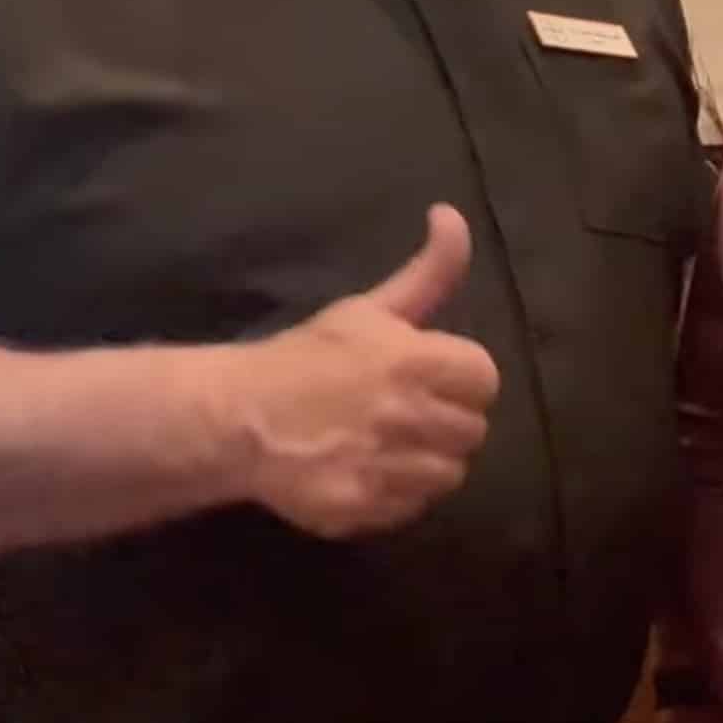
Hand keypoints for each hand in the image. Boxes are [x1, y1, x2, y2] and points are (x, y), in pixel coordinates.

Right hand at [221, 204, 501, 538]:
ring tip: (392, 446)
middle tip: (409, 414)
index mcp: (417, 362)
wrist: (238, 417)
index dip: (463, 379)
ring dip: (429, 462)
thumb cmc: (307, 356)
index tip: (434, 379)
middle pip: (473, 430)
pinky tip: (371, 472)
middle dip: (447, 420)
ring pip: (450, 474)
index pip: (485, 379)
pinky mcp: (364, 509)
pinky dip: (399, 495)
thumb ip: (429, 270)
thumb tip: (451, 213)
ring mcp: (387, 468)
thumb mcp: (371, 308)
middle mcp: (409, 416)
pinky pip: (413, 508)